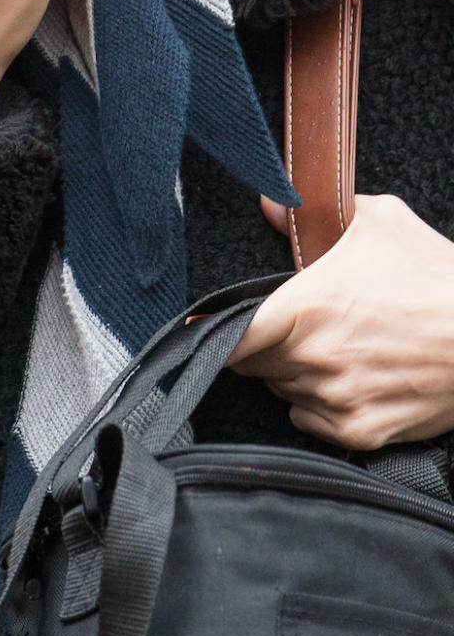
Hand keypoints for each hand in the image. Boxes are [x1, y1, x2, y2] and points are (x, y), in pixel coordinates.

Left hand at [226, 194, 453, 449]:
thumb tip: (270, 203)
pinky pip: (312, 421)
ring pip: (282, 390)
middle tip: (300, 326)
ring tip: (336, 349)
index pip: (229, 336)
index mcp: (305, 308)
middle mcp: (312, 359)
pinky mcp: (361, 432)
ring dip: (293, 374)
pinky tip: (350, 380)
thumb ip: (315, 211)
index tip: (204, 331)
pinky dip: (320, 405)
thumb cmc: (435, 274)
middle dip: (266, 345)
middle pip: (254, 364)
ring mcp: (336, 400)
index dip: (212, 333)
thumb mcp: (378, 220)